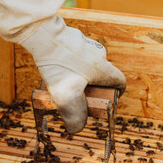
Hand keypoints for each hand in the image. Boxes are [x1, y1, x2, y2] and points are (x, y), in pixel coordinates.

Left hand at [21, 15, 125, 132]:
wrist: (42, 34)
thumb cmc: (58, 65)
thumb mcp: (67, 97)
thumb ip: (74, 117)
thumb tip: (76, 128)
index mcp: (103, 68)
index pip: (119, 82)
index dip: (115, 95)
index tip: (104, 102)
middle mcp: (98, 55)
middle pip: (102, 76)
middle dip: (92, 88)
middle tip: (77, 96)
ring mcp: (85, 44)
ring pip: (86, 65)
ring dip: (78, 76)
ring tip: (62, 83)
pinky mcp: (72, 38)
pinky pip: (74, 55)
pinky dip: (68, 64)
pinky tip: (54, 69)